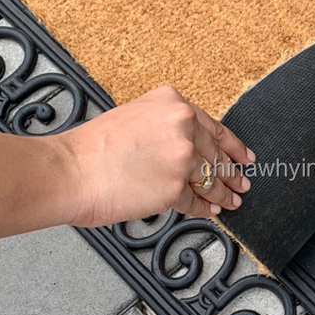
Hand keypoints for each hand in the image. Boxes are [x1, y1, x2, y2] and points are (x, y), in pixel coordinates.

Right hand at [59, 86, 254, 228]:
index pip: (214, 127)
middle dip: (231, 173)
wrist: (69, 170)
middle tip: (242, 183)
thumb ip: (165, 127)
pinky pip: (194, 201)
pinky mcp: (174, 188)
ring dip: (222, 194)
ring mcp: (181, 157)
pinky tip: (209, 211)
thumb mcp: (134, 116)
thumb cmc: (91, 149)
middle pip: (215, 155)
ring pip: (210, 180)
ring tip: (231, 201)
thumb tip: (188, 147)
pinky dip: (203, 209)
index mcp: (172, 103)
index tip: (245, 156)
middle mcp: (181, 126)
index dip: (233, 146)